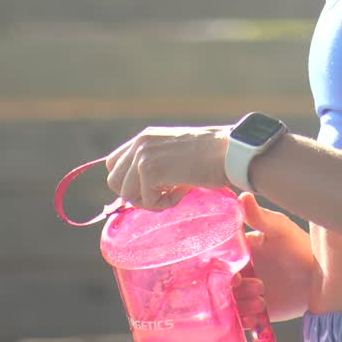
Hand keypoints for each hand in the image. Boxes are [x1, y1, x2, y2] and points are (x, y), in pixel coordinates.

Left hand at [105, 125, 228, 209]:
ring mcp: (142, 155)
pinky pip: (148, 202)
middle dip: (135, 194)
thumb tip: (135, 193)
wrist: (227, 152)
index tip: (147, 191)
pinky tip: (183, 189)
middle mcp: (140, 143)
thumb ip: (154, 165)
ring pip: (127, 195)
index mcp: (145, 137)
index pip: (114, 163)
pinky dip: (167, 203)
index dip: (126, 182)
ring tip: (175, 191)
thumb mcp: (174, 154)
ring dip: (151, 201)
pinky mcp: (150, 170)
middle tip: (162, 194)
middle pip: (114, 181)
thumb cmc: (210, 156)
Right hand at [233, 192, 315, 321]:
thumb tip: (242, 195)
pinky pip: (239, 319)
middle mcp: (241, 270)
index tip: (236, 271)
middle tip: (254, 285)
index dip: (221, 266)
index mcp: (242, 250)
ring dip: (241, 304)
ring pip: (229, 302)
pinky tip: (258, 314)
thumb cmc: (301, 248)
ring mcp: (247, 291)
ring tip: (262, 300)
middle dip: (232, 288)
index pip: (219, 258)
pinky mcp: (255, 309)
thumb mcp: (280, 230)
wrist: (320, 279)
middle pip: (221, 283)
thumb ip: (260, 216)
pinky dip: (244, 319)